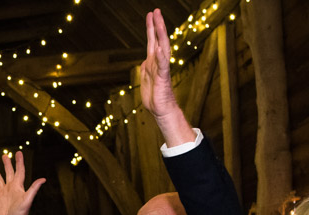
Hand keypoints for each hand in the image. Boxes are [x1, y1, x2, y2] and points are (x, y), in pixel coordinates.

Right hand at [0, 151, 42, 214]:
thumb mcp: (28, 199)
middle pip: (9, 173)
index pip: (19, 171)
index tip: (18, 152)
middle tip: (5, 155)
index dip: (19, 161)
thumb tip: (43, 179)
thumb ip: (34, 188)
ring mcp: (4, 194)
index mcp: (18, 186)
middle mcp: (11, 188)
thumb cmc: (21, 213)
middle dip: (7, 164)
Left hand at [139, 9, 195, 144]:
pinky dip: (162, 56)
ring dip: (160, 35)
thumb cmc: (154, 95)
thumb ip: (145, 67)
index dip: (151, 27)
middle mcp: (158, 61)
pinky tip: (160, 47)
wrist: (160, 109)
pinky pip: (163, 65)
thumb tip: (144, 61)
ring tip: (159, 22)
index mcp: (153, 61)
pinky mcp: (163, 77)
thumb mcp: (145, 78)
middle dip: (156, 25)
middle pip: (158, 39)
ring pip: (162, 48)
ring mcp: (162, 68)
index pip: (153, 40)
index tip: (151, 14)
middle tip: (155, 10)